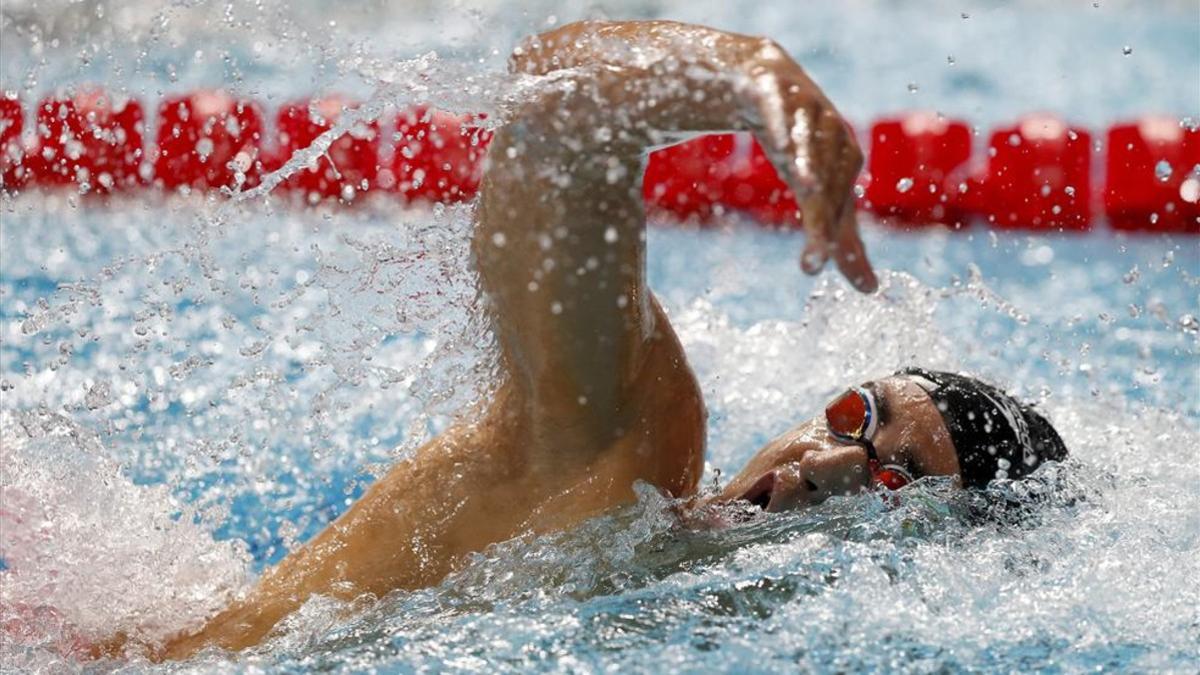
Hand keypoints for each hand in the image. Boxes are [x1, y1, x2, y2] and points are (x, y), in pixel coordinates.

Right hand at [743, 42, 877, 291]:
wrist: (767, 82)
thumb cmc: (799, 144)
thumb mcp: (817, 193)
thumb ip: (841, 241)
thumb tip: (870, 291)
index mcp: (846, 164)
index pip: (836, 213)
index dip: (826, 241)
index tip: (812, 270)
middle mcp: (832, 137)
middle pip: (825, 186)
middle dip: (819, 219)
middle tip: (814, 257)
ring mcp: (804, 112)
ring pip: (807, 143)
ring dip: (808, 163)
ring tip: (807, 188)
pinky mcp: (773, 92)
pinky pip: (776, 110)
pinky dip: (780, 124)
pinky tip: (781, 141)